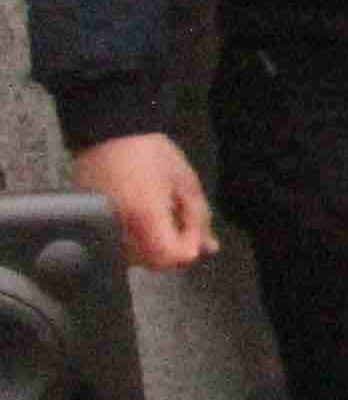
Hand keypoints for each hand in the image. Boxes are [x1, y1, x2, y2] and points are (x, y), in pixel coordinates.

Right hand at [71, 132, 211, 269]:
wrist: (108, 136)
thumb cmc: (152, 155)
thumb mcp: (186, 183)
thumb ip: (199, 218)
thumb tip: (207, 249)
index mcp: (144, 216)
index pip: (168, 257)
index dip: (188, 249)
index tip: (193, 230)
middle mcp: (117, 230)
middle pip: (152, 262)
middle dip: (173, 248)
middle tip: (178, 219)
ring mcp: (99, 231)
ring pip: (136, 259)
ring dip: (155, 246)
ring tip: (159, 215)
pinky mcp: (89, 230)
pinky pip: (118, 249)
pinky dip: (137, 242)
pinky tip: (143, 219)